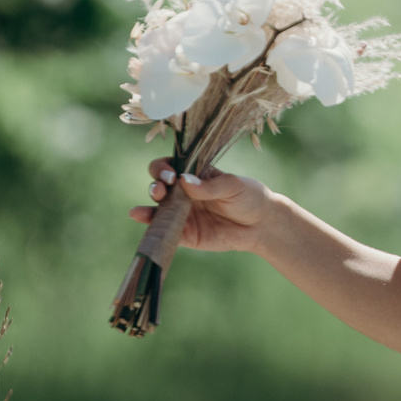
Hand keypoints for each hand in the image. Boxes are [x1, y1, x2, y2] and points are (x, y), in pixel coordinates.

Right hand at [133, 160, 272, 253]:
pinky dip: (151, 226)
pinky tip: (139, 219)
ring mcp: (181, 214)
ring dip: (146, 207)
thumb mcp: (232, 186)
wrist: (261, 225)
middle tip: (163, 189)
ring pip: (157, 209)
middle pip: (159, 185)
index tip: (172, 175)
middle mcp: (183, 193)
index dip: (164, 168)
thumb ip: (209, 185)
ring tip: (140, 211)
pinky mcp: (185, 234)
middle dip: (156, 185)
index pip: (170, 166)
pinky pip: (165, 231)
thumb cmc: (248, 197)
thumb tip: (184, 180)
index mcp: (194, 175)